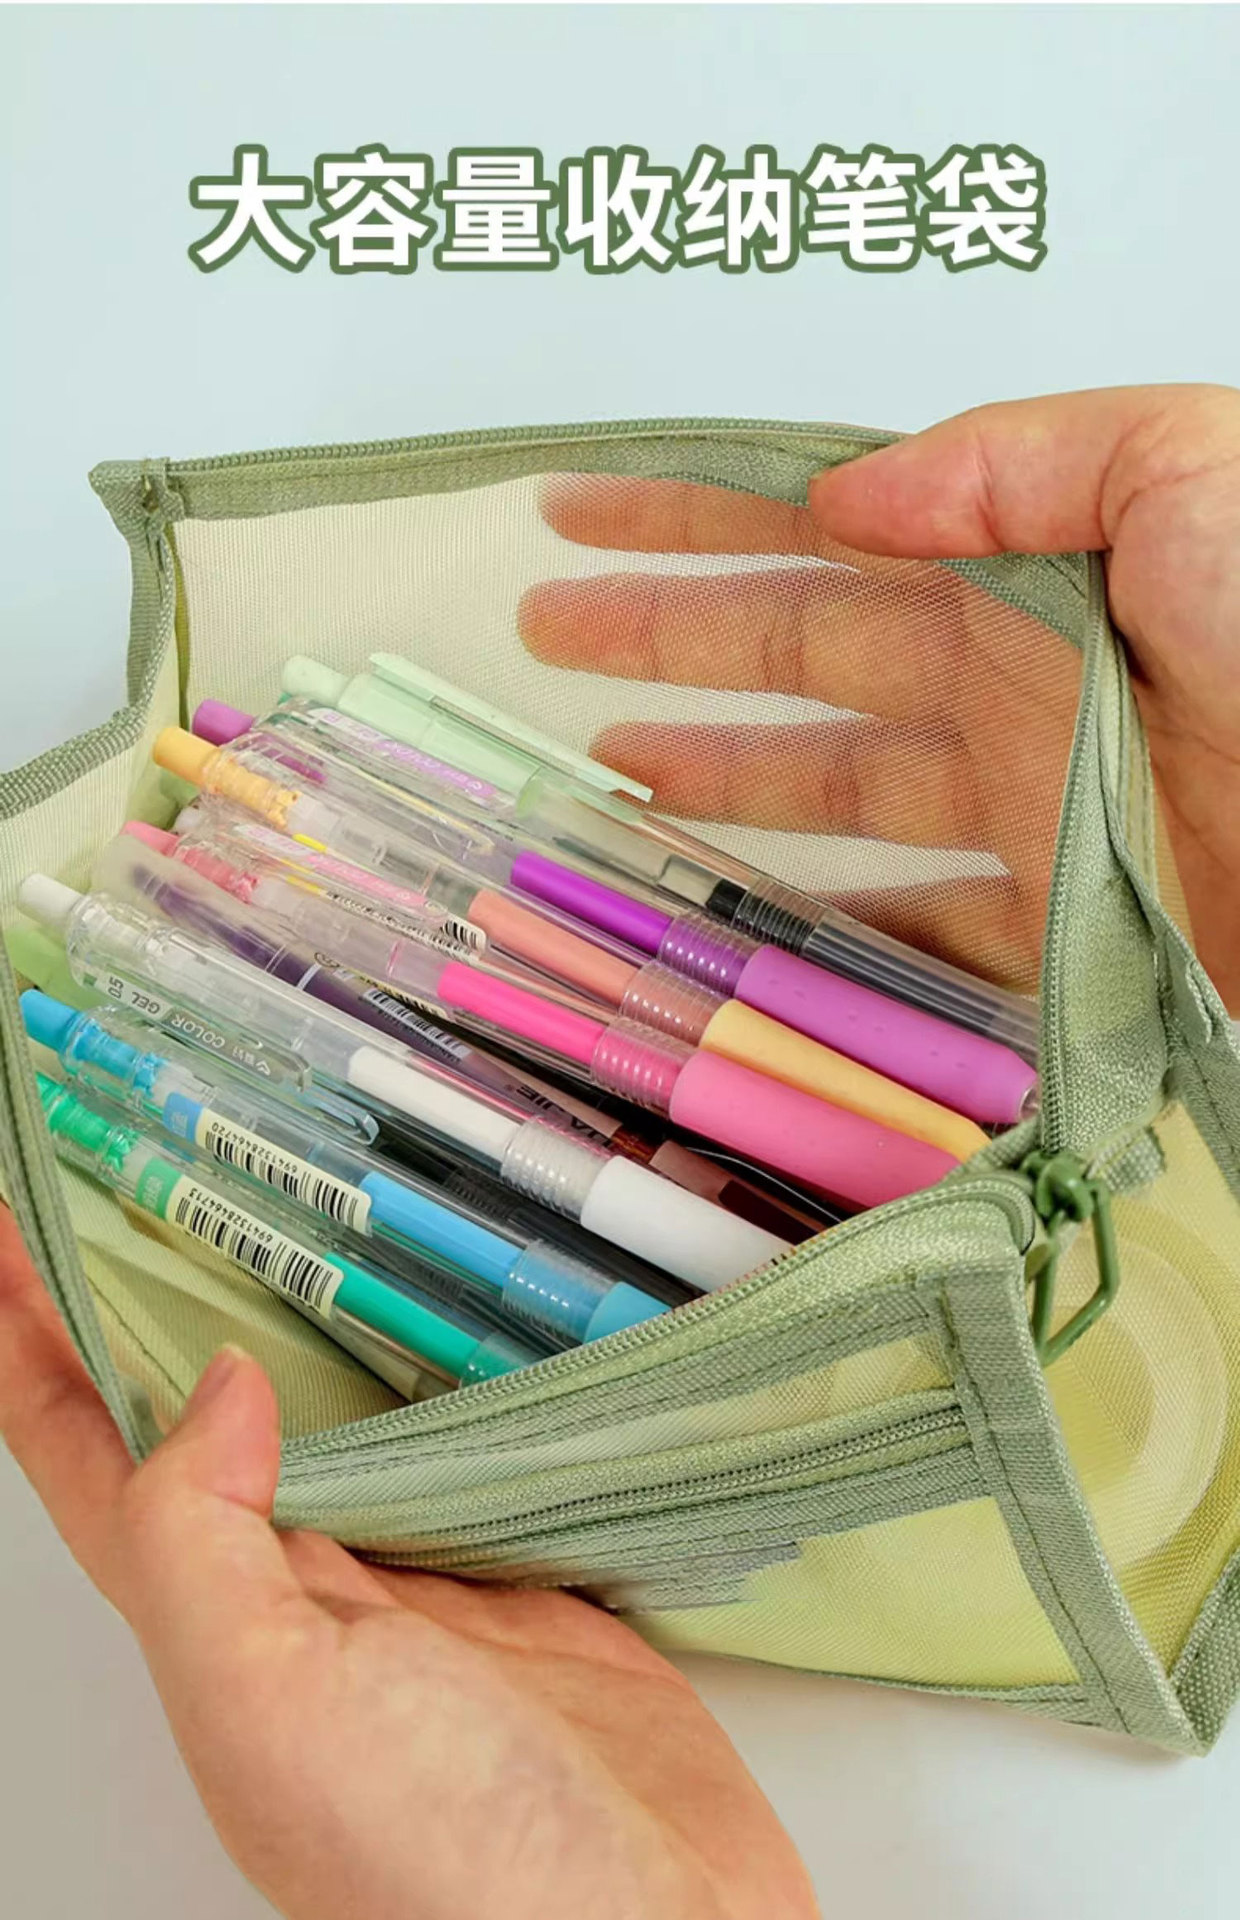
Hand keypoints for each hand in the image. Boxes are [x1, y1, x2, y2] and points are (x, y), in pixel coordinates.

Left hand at [0, 1211, 817, 1919]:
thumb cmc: (453, 1867)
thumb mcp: (274, 1705)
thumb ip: (204, 1542)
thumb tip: (206, 1385)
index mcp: (216, 1630)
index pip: (90, 1462)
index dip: (34, 1348)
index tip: (14, 1227)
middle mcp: (303, 1603)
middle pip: (204, 1428)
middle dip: (162, 1312)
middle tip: (158, 1191)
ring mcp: (417, 1593)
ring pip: (335, 1429)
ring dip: (297, 1332)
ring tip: (290, 1225)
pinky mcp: (524, 1583)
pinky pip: (462, 1452)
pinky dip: (443, 1380)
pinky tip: (453, 1328)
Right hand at [520, 385, 1239, 1008]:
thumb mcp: (1185, 468)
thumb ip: (1014, 455)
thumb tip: (850, 495)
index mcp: (1031, 562)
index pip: (829, 529)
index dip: (701, 517)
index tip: (587, 512)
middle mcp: (1015, 677)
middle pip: (804, 650)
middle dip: (670, 634)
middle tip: (549, 632)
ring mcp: (1027, 800)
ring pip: (836, 787)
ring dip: (720, 772)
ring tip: (609, 771)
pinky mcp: (1053, 917)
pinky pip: (916, 921)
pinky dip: (831, 921)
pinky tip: (757, 916)